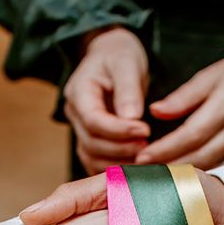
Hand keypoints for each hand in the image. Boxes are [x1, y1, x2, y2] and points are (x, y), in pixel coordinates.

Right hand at [64, 28, 150, 173]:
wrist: (111, 56)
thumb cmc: (119, 55)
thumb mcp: (126, 63)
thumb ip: (128, 90)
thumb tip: (132, 118)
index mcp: (79, 92)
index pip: (93, 120)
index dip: (118, 131)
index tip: (145, 131)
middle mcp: (75, 114)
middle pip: (92, 143)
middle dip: (121, 149)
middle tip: (148, 148)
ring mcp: (80, 130)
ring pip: (92, 157)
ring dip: (118, 163)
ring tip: (144, 158)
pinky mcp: (91, 141)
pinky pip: (97, 162)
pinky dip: (115, 169)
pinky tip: (136, 167)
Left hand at [136, 46, 223, 168]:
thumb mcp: (211, 75)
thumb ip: (183, 97)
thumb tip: (155, 112)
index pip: (190, 134)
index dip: (165, 149)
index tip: (143, 157)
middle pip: (201, 156)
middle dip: (171, 167)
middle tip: (147, 173)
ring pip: (215, 168)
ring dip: (188, 176)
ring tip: (164, 179)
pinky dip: (209, 176)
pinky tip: (191, 179)